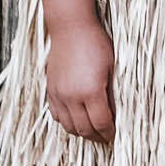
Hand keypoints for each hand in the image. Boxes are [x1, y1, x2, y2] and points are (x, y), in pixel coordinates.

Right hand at [45, 17, 115, 141]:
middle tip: (105, 137)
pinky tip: (76, 118)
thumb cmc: (95, 43)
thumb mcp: (111, 68)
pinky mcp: (50, 90)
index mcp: (90, 92)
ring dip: (81, 132)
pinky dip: (66, 121)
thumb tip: (114, 114)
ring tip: (92, 130)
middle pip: (84, 129)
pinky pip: (56, 115)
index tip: (114, 135)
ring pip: (68, 126)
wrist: (70, 28)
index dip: (108, 133)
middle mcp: (71, 97)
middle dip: (96, 137)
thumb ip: (111, 94)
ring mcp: (58, 95)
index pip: (100, 124)